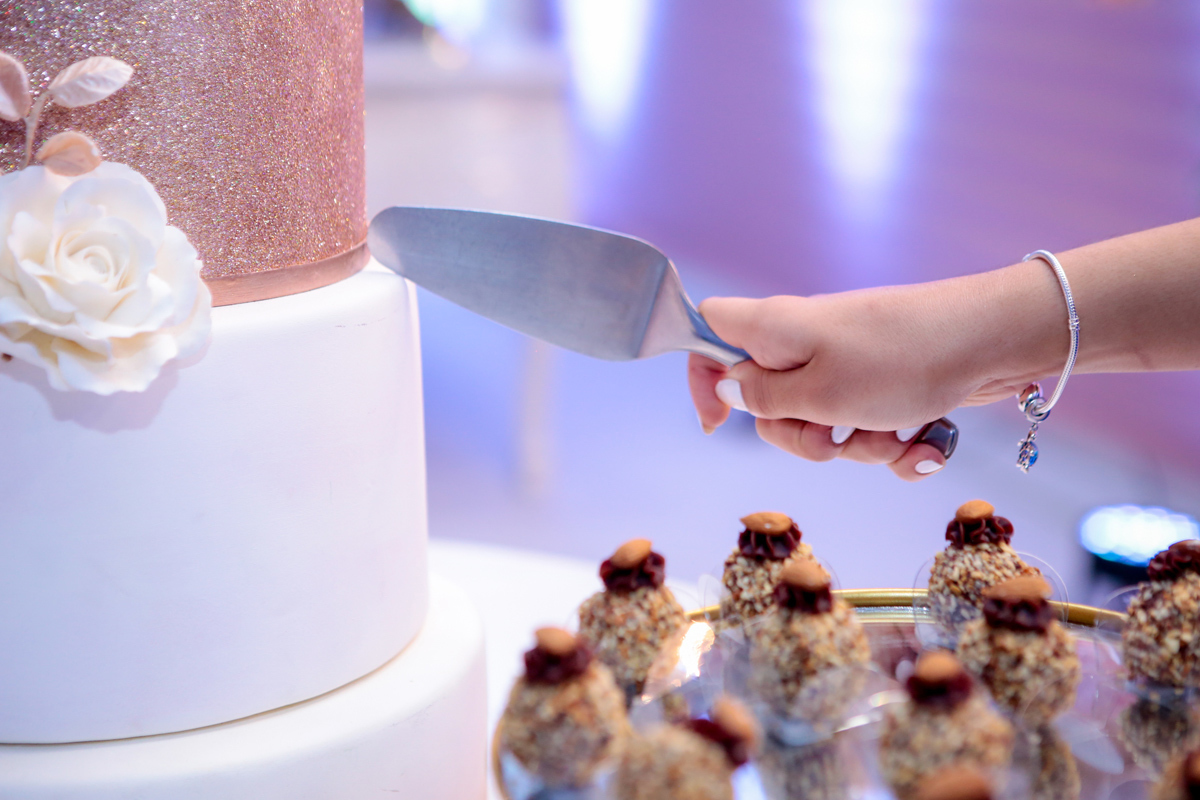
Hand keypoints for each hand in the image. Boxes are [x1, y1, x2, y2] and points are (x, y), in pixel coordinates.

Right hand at [687, 274, 1060, 479]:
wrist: (993, 342)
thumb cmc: (901, 361)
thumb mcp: (818, 394)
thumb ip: (762, 398)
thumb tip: (724, 388)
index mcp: (776, 329)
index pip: (708, 330)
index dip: (701, 375)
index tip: (716, 423)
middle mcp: (807, 343)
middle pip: (768, 401)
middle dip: (801, 436)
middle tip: (831, 434)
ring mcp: (848, 363)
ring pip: (824, 423)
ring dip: (859, 445)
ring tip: (894, 432)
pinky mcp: (886, 383)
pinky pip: (870, 427)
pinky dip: (895, 443)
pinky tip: (923, 441)